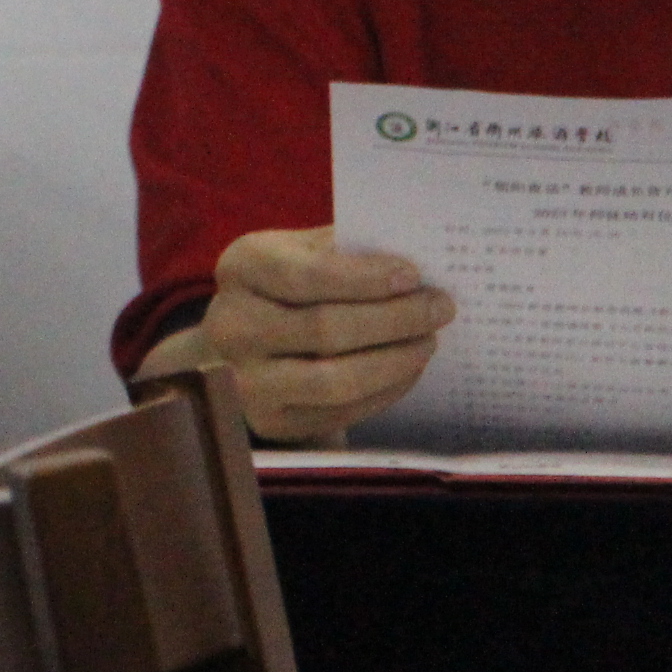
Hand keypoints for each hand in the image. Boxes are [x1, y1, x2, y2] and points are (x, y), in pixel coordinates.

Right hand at [179, 226, 453, 441]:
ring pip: (335, 380)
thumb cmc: (288, 287)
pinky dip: (385, 390)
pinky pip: (340, 411)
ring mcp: (246, 380)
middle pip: (325, 329)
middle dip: (395, 319)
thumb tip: (412, 252)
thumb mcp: (299, 252)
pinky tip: (407, 368)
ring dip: (395, 361)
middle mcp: (231, 326)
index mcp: (241, 269)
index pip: (303, 275)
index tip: (413, 275)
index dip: (362, 278)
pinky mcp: (270, 421)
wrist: (241, 344)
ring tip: (428, 342)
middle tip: (440, 308)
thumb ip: (344, 249)